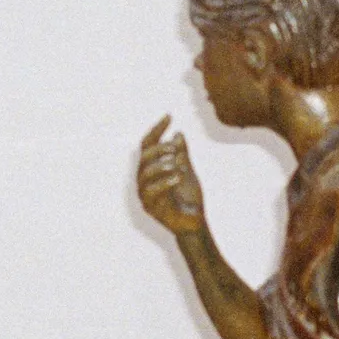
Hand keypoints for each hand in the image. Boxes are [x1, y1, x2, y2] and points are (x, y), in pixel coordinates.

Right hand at [137, 116, 205, 234]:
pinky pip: (152, 191)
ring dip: (161, 164)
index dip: (157, 130)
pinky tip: (178, 176)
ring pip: (145, 173)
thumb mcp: (187, 171)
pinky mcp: (150, 207)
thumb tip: (178, 134)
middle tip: (175, 147)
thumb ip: (182, 154)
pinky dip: (165, 182)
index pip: (148, 145)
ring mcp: (145, 194)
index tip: (169, 116)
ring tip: (177, 162)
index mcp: (152, 169)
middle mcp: (145, 180)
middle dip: (159, 148)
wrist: (194, 222)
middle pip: (144, 157)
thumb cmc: (189, 198)